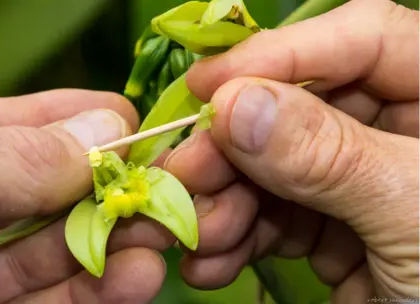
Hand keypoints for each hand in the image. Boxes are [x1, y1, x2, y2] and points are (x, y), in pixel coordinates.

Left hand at [0, 89, 174, 303]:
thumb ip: (24, 152)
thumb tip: (107, 124)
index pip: (4, 127)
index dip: (67, 117)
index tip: (126, 116)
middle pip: (43, 191)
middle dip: (106, 185)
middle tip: (161, 180)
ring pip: (58, 248)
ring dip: (118, 237)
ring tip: (164, 228)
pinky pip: (58, 303)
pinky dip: (105, 289)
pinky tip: (142, 274)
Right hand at [165, 0, 418, 301]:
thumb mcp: (416, 216)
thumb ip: (331, 157)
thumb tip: (236, 106)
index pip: (362, 40)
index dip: (281, 54)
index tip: (208, 87)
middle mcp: (399, 132)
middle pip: (299, 109)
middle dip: (233, 147)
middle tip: (181, 175)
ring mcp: (360, 182)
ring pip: (273, 169)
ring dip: (225, 203)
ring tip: (195, 238)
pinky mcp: (335, 228)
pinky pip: (275, 218)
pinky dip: (236, 239)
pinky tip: (211, 263)